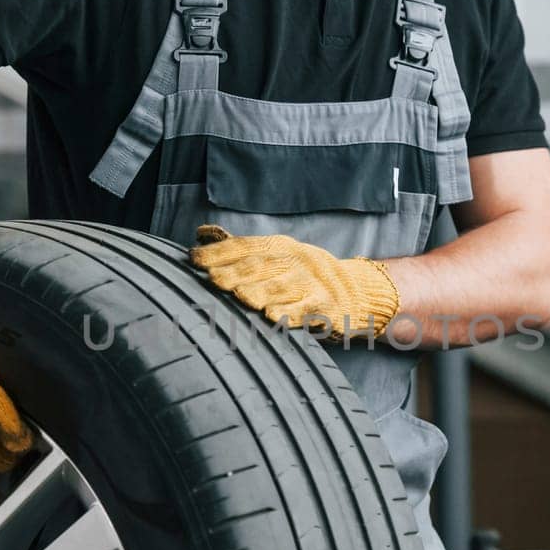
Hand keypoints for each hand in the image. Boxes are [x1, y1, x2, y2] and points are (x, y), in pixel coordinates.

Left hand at [188, 225, 400, 338]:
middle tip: (213, 280)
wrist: (356, 291)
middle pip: (261, 265)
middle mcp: (295, 261)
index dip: (220, 252)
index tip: (194, 259)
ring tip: (240, 296)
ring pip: (282, 287)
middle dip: (235, 271)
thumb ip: (238, 247)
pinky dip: (290, 313)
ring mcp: (311, 284)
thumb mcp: (275, 254)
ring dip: (260, 292)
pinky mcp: (326, 308)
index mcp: (280, 247)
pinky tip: (272, 317)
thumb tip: (201, 233)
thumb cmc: (303, 275)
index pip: (246, 245)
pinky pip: (307, 310)